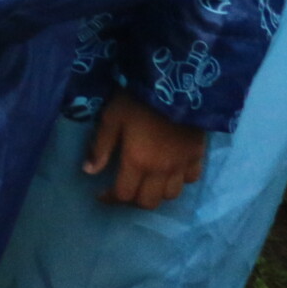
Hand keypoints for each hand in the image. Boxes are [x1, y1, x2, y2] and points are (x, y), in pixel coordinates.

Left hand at [84, 93, 208, 207]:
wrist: (177, 85)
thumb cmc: (137, 100)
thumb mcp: (111, 118)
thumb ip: (100, 147)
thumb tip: (88, 171)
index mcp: (137, 162)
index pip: (123, 194)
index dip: (110, 198)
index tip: (101, 193)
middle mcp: (161, 171)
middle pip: (148, 202)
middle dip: (132, 200)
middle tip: (123, 188)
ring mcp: (182, 166)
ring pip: (171, 196)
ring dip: (156, 194)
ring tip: (146, 182)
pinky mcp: (198, 156)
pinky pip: (191, 180)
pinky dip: (179, 181)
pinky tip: (171, 171)